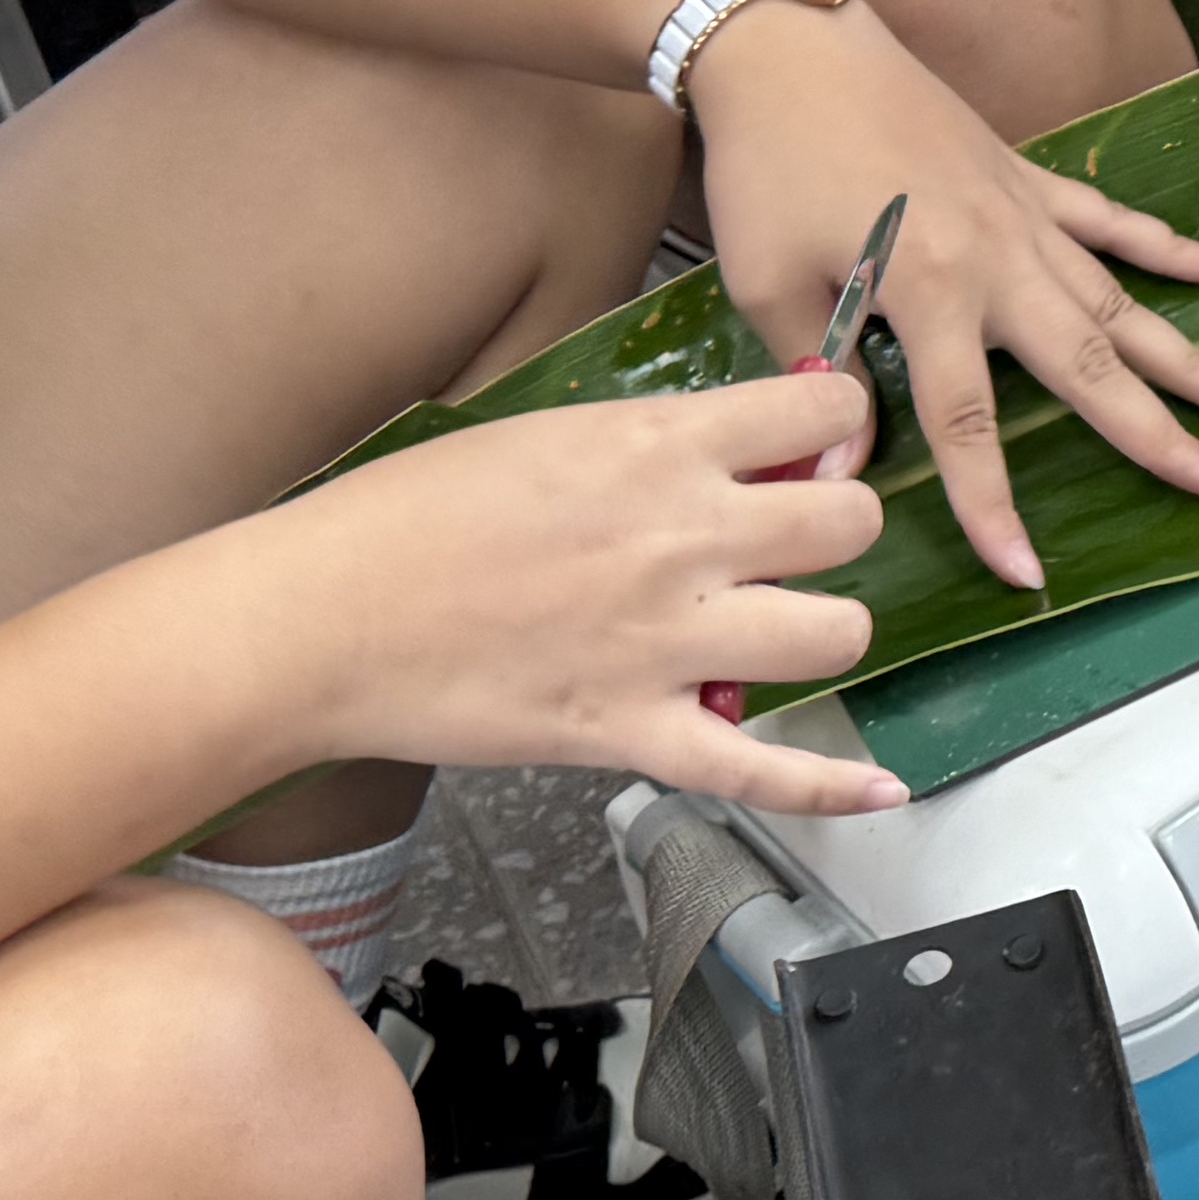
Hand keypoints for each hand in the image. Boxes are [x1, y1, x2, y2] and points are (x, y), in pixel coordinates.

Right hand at [249, 372, 903, 816]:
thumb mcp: (548, 435)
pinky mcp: (631, 731)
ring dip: (825, 631)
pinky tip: (878, 784)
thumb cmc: (407, 518)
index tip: (816, 450)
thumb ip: (656, 442)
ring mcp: (664, 641)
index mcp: (658, 447)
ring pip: (837, 634)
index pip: (824, 414)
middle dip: (838, 529)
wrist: (320, 616)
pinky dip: (831, 785)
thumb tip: (742, 444)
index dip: (838, 432)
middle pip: (852, 524)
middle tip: (796, 543)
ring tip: (781, 627)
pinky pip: (762, 769)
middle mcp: (682, 537)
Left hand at [689, 0, 1198, 591]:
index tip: (1029, 575)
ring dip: (1185, 354)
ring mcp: (1024, 215)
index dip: (995, 505)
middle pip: (1088, 367)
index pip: (969, 425)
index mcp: (929, 291)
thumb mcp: (770, 284)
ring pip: (1118, 301)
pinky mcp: (1029, 177)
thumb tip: (841, 473)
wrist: (788, 46)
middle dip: (1158, 432)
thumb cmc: (768, 166)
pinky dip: (1170, 248)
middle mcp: (997, 258)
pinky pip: (1112, 221)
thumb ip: (816, 376)